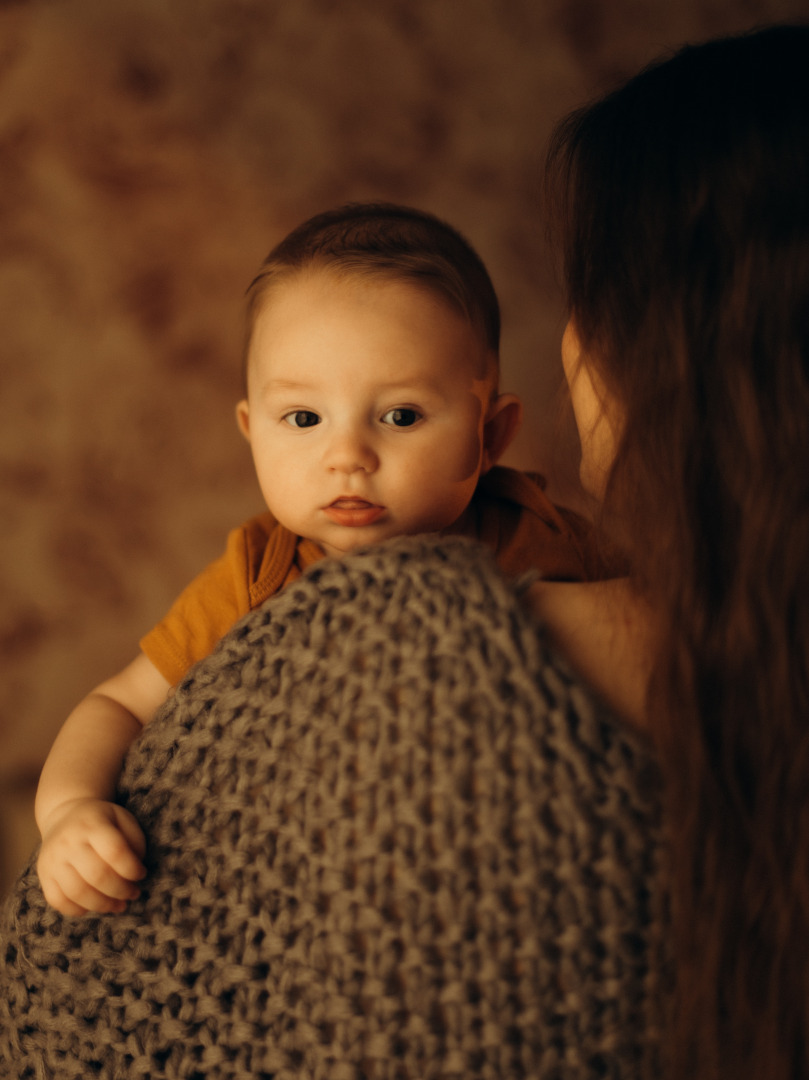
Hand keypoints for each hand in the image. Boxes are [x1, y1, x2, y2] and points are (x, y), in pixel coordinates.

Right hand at [37, 798, 146, 915]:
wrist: (65, 815)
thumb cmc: (101, 821)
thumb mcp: (122, 818)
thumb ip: (134, 841)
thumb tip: (136, 871)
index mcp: (92, 824)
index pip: (115, 851)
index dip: (132, 869)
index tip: (141, 874)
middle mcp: (69, 841)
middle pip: (97, 875)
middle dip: (121, 890)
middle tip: (133, 893)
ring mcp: (53, 859)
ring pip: (78, 892)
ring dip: (103, 905)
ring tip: (118, 905)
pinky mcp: (43, 875)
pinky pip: (58, 901)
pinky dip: (78, 910)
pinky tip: (94, 906)